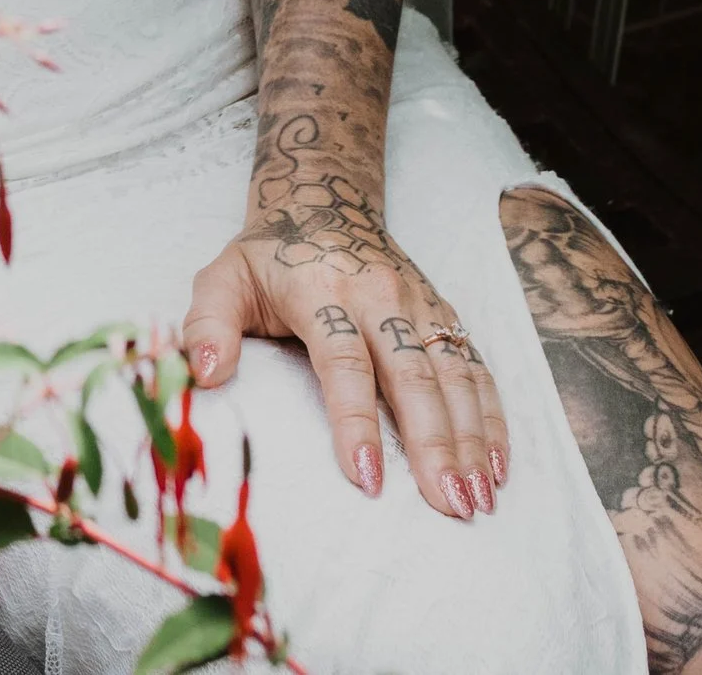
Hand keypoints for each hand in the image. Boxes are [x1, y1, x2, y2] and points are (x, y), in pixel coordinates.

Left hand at [185, 183, 507, 519]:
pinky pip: (475, 366)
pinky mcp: (443, 312)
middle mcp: (379, 296)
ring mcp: (418, 304)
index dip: (356, 420)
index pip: (344, 360)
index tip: (366, 478)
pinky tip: (497, 465)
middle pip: (411, 375)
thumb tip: (204, 371)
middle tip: (447, 506)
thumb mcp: (223, 278)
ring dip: (470, 439)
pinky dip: (491, 417)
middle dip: (433, 444)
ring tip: (477, 499)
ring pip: (452, 375)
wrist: (322, 194)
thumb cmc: (268, 256)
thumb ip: (206, 322)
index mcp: (322, 290)